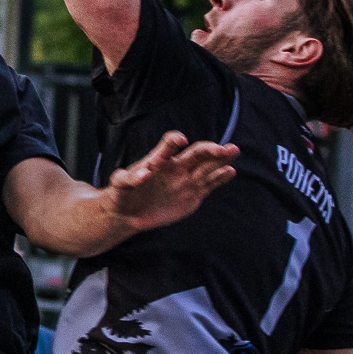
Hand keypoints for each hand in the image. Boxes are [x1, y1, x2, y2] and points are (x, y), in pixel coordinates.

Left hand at [102, 132, 237, 233]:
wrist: (128, 213)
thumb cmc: (121, 194)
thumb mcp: (118, 185)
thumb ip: (127, 179)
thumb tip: (143, 174)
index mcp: (158, 160)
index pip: (168, 145)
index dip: (173, 142)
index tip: (180, 140)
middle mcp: (176, 167)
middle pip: (196, 154)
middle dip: (210, 150)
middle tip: (224, 148)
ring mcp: (185, 180)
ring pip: (207, 167)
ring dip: (221, 160)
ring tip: (233, 150)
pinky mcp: (192, 195)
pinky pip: (209, 185)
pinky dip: (220, 178)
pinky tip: (230, 171)